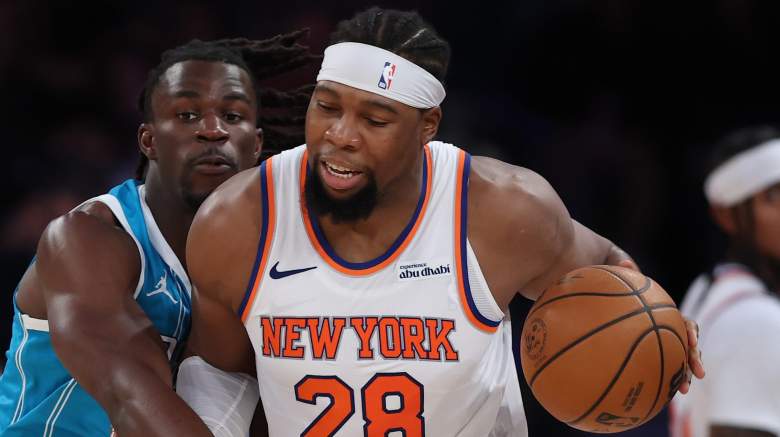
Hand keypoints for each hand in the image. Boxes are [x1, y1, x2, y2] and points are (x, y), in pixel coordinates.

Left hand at [615, 260, 705, 392]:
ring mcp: (662, 341)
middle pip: (687, 345)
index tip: (692, 341)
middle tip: (696, 374)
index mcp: (666, 314)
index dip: (690, 332)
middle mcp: (668, 329)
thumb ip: (626, 273)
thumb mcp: (625, 281)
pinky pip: (662, 366)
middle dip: (693, 359)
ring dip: (682, 373)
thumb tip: (625, 263)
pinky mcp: (653, 352)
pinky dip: (663, 378)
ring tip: (682, 390)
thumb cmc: (621, 290)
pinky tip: (659, 393)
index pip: (685, 323)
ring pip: (677, 358)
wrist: (613, 302)